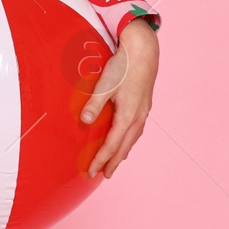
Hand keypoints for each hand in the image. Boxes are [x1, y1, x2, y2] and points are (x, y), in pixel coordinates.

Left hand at [80, 19, 158, 178]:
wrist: (144, 53)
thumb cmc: (123, 68)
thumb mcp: (104, 85)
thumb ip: (94, 105)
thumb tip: (84, 122)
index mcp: (128, 116)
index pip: (112, 145)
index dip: (102, 160)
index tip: (92, 171)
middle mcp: (138, 118)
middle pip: (124, 147)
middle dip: (114, 162)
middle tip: (104, 175)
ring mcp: (143, 112)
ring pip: (132, 139)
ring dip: (122, 152)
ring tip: (114, 163)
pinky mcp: (144, 105)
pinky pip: (136, 130)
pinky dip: (129, 140)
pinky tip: (126, 140)